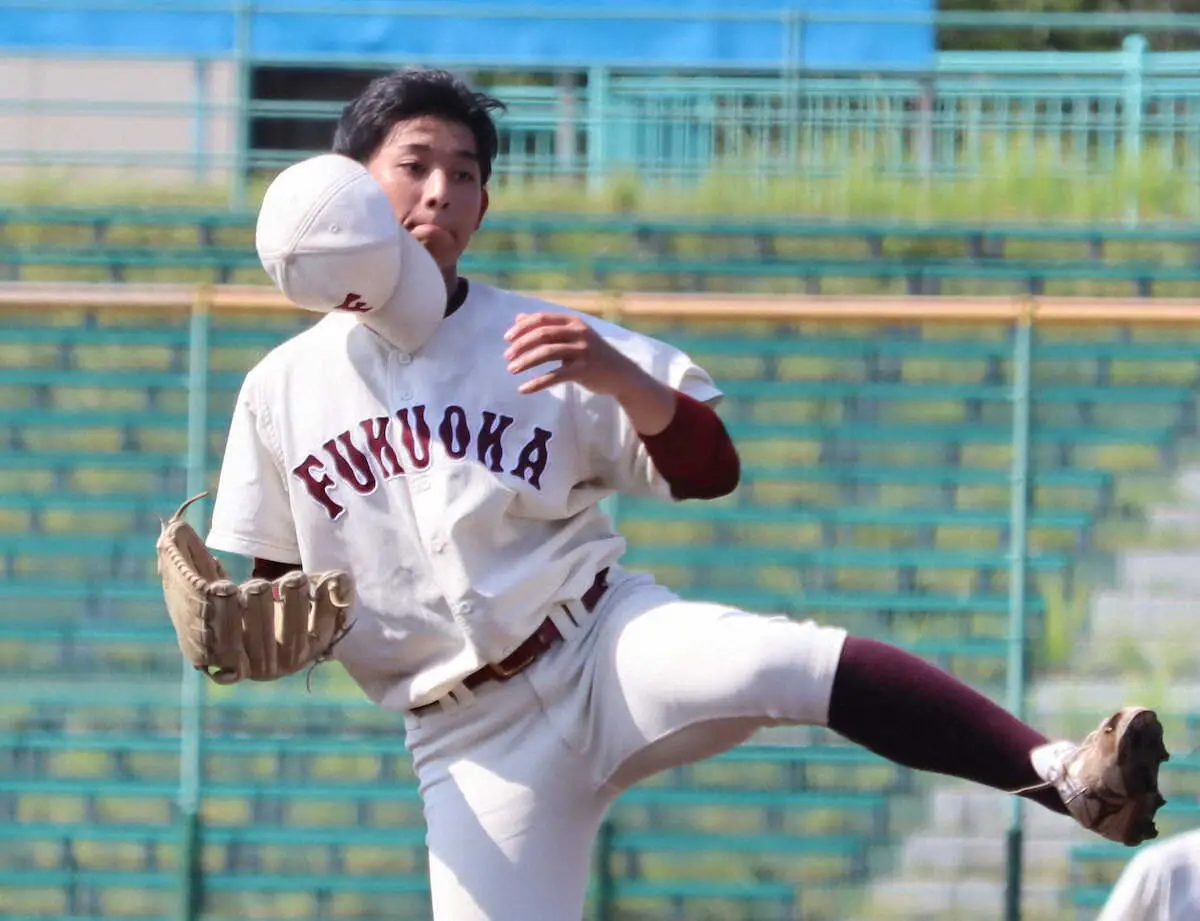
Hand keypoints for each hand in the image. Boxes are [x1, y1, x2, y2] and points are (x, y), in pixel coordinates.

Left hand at [503, 312, 641, 396]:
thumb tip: (518, 318)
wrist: (621, 374)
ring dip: (525, 362)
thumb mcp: (571, 336)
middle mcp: (579, 333)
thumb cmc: (592, 354)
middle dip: (521, 345)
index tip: (506, 339)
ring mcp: (582, 351)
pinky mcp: (584, 370)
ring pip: (546, 353)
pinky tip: (523, 389)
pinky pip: (554, 376)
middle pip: (542, 334)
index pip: (542, 319)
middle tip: (507, 357)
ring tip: (511, 370)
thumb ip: (547, 327)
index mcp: (573, 322)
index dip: (522, 328)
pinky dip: (536, 383)